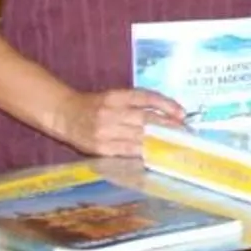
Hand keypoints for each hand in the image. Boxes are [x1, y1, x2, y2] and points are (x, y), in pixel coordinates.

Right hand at [57, 87, 185, 156]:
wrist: (63, 114)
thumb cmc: (94, 105)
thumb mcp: (113, 96)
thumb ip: (136, 103)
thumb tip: (168, 113)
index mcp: (115, 97)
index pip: (145, 98)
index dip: (166, 105)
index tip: (183, 113)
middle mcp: (110, 113)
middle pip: (146, 119)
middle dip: (169, 126)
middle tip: (186, 131)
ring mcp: (105, 132)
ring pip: (139, 137)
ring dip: (160, 141)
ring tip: (176, 143)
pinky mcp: (100, 148)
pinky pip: (127, 151)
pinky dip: (144, 152)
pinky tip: (156, 153)